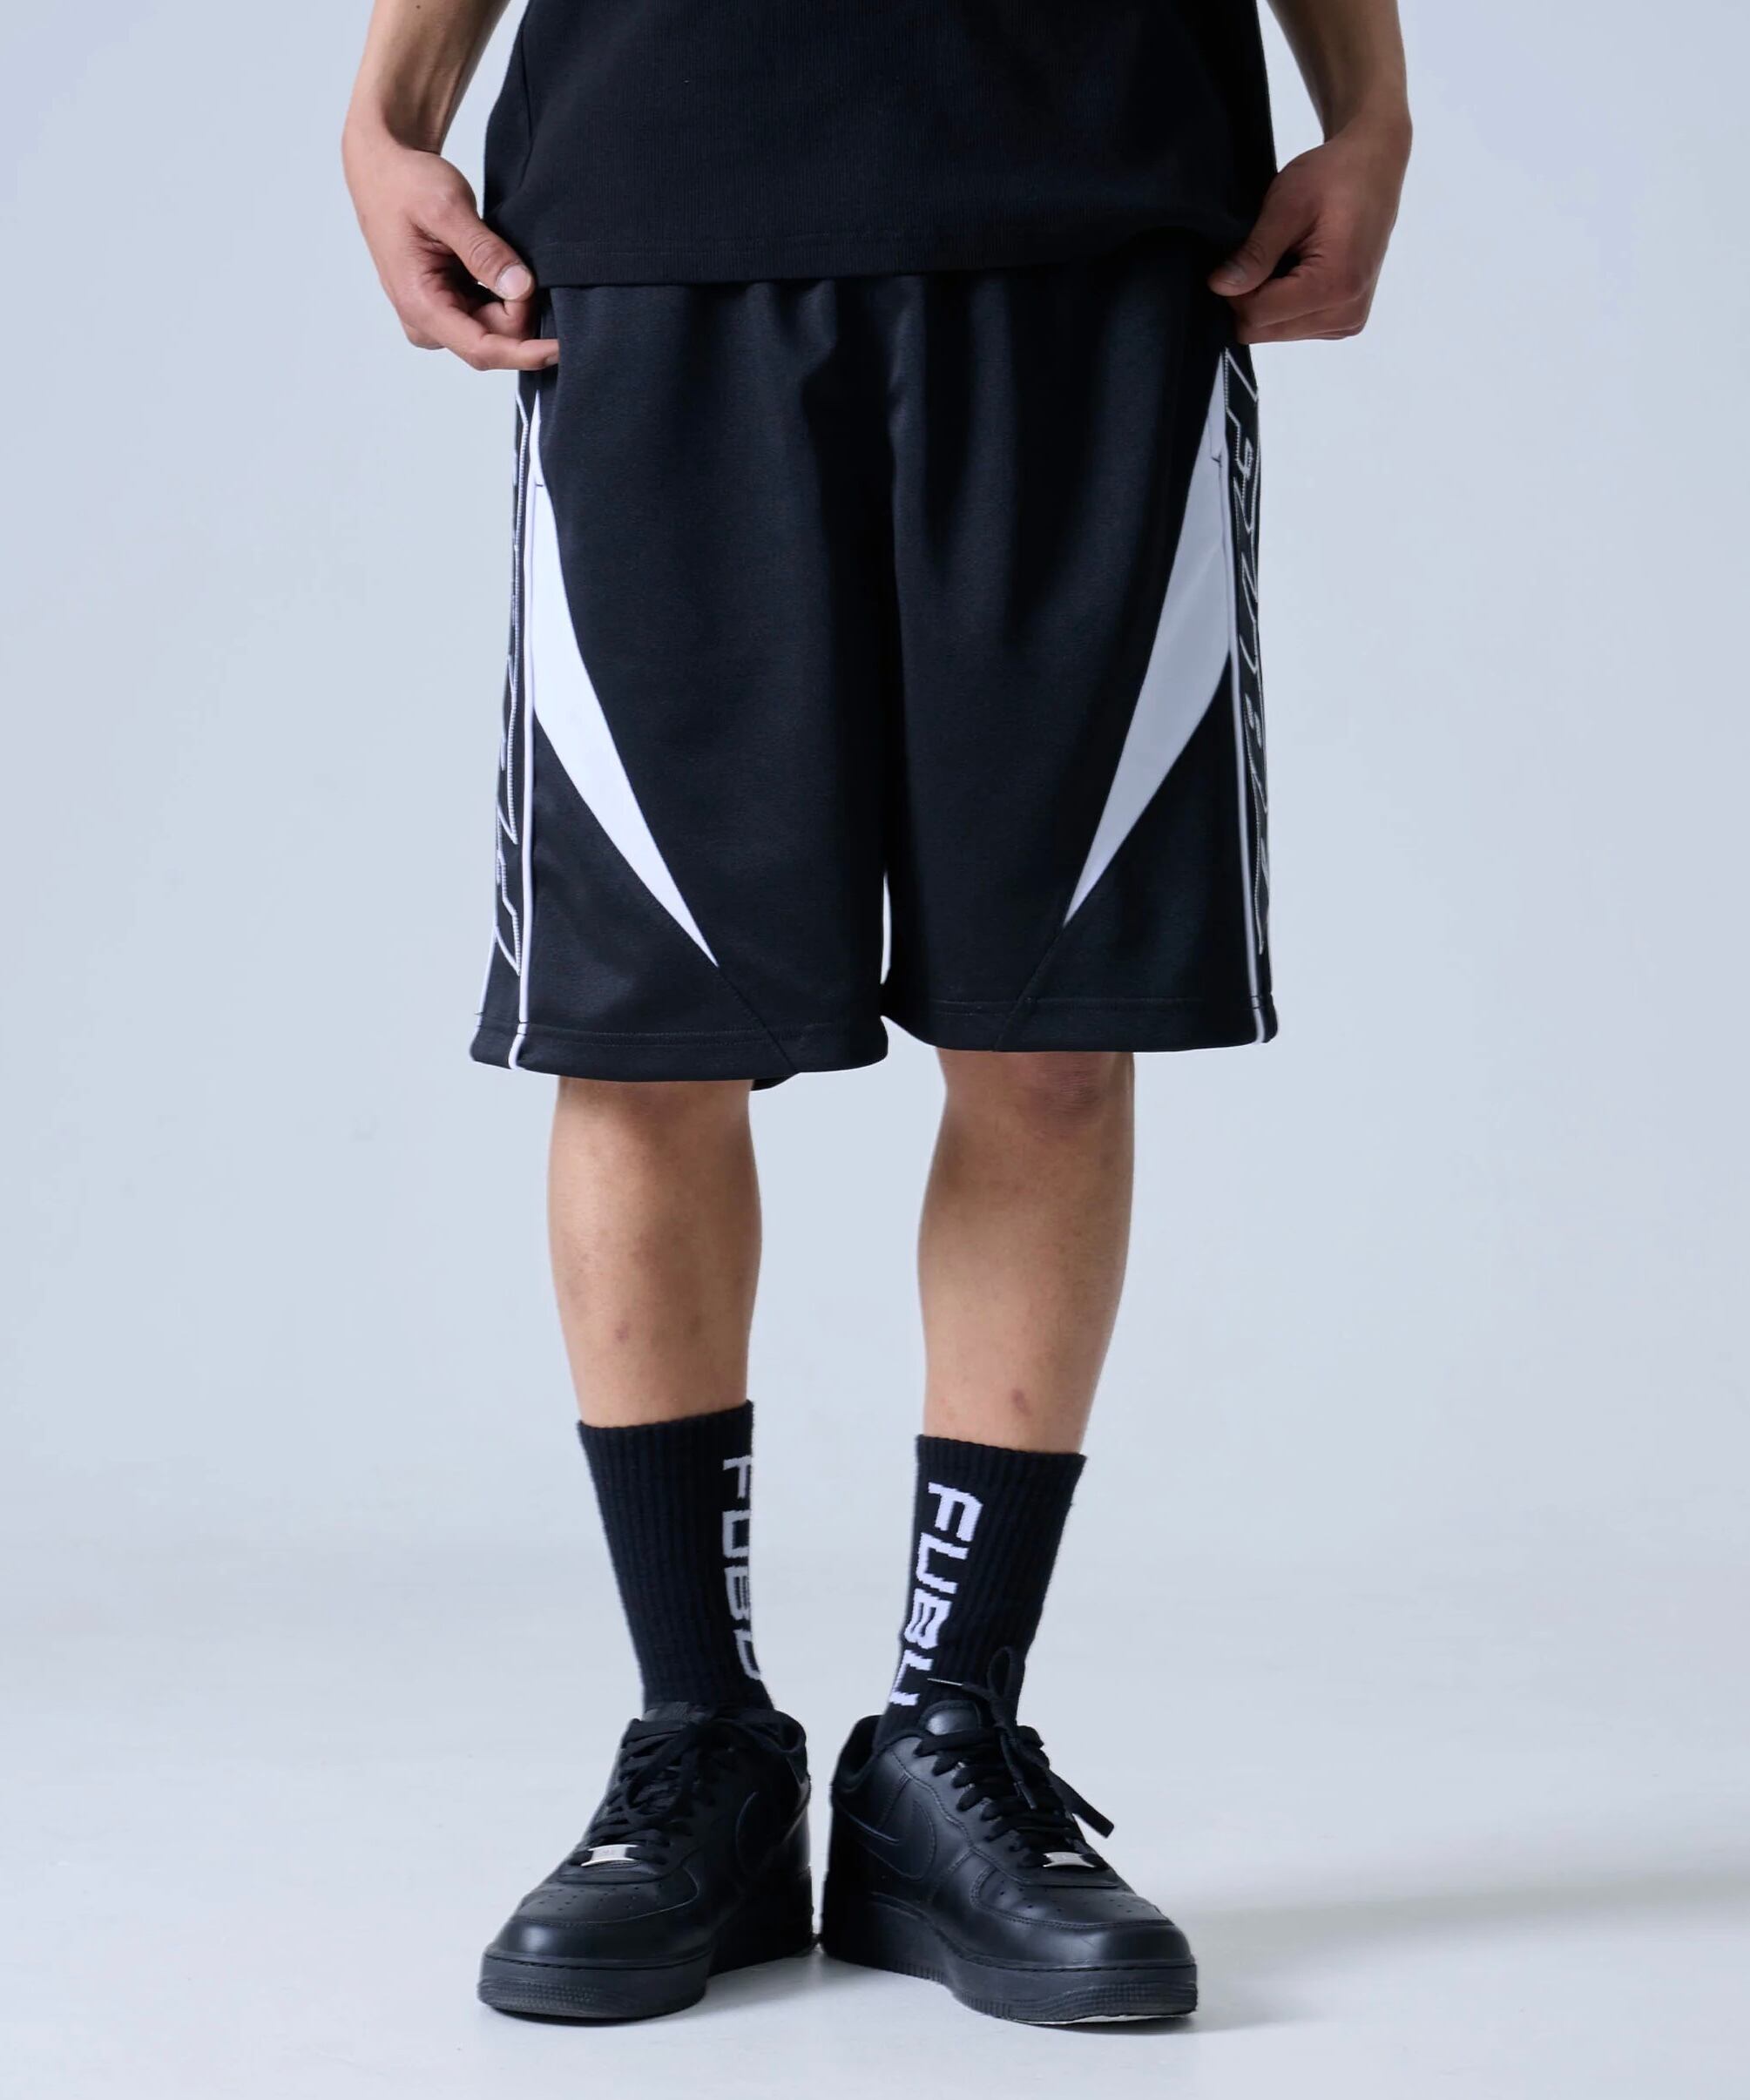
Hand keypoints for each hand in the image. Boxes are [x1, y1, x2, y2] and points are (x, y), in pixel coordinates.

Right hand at [343, 128, 557, 371]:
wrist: (383, 169)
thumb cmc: (404, 184)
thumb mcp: (445, 207)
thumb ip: (483, 251)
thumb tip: (520, 287)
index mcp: (420, 305)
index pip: (482, 349)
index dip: (525, 352)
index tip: (560, 346)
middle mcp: (427, 323)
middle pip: (496, 340)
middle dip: (519, 308)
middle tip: (517, 257)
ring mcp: (438, 318)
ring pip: (496, 330)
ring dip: (513, 300)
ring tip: (500, 254)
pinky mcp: (449, 308)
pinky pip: (490, 314)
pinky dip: (505, 295)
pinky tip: (500, 266)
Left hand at [1210, 114, 1409, 344]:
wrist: (1373, 168)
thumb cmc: (1334, 176)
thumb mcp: (1287, 205)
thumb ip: (1254, 253)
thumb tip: (1219, 287)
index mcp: (1336, 286)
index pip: (1257, 316)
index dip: (1235, 290)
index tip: (1239, 255)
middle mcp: (1346, 314)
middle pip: (1264, 331)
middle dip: (1251, 298)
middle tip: (1261, 254)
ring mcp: (1348, 322)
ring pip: (1275, 332)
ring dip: (1267, 301)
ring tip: (1284, 258)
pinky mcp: (1346, 321)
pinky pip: (1294, 328)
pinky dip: (1284, 304)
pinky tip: (1296, 269)